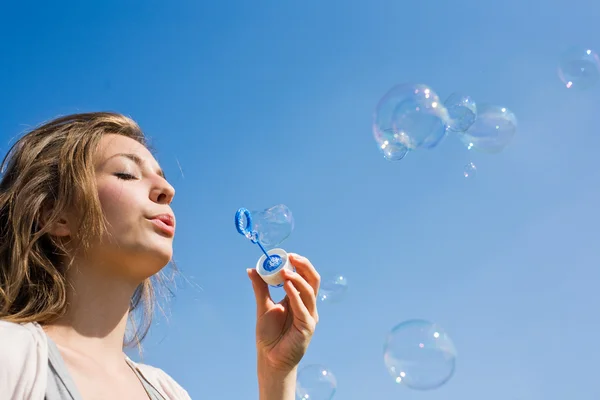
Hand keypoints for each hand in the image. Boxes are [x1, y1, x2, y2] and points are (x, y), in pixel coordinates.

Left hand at [247, 253, 320, 373]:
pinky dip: (295, 295)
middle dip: (304, 266)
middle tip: (291, 257)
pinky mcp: (308, 327)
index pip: (305, 276)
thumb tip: (251, 269)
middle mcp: (307, 305)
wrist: (270, 358)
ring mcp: (309, 316)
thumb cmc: (269, 334)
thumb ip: (260, 287)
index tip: (287, 254)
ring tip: (285, 271)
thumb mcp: (263, 305)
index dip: (299, 264)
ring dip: (297, 279)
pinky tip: (286, 286)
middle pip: (313, 280)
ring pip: (309, 292)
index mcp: (298, 299)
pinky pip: (303, 308)